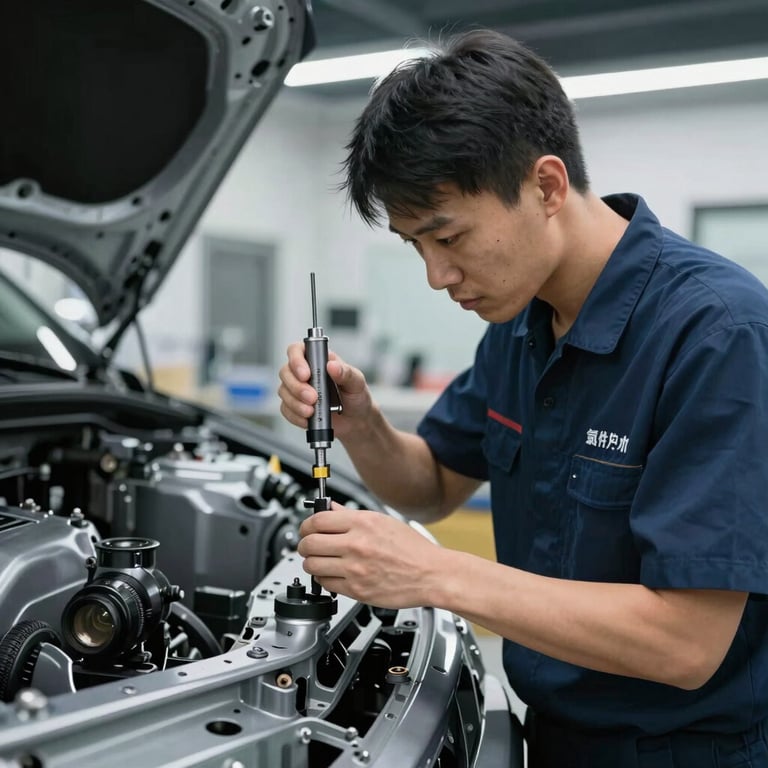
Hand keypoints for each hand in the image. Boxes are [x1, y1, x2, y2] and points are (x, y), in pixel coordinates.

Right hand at [277, 343, 372, 438]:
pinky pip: (286, 409)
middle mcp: (304, 372)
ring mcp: (297, 389)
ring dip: (295, 403)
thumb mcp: (357, 382)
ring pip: (283, 391)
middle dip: (296, 387)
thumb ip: (346, 372)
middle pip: (286, 372)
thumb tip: (332, 365)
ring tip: (312, 411)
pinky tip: (307, 419)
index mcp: (318, 360)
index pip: (297, 350)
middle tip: (313, 398)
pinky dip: (295, 416)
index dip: (296, 360)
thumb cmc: (356, 396)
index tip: (306, 375)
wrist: (356, 420)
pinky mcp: (295, 406)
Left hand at [298, 503, 445, 607]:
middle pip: (309, 543)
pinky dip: (324, 579)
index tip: (307, 528)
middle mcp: (356, 545)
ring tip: (319, 560)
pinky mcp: (356, 590)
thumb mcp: (383, 521)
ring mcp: (355, 569)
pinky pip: (325, 584)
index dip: (307, 524)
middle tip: (308, 545)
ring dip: (311, 563)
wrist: (431, 574)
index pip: (317, 520)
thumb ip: (352, 516)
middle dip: (304, 544)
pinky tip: (333, 574)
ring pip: (312, 565)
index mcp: (363, 523)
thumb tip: (330, 509)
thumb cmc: (413, 549)